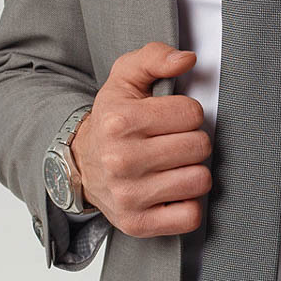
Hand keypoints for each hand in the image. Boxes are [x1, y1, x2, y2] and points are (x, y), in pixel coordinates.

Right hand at [69, 42, 211, 236]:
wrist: (81, 164)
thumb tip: (187, 60)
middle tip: (172, 143)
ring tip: (172, 166)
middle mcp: (121, 160)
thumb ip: (155, 57)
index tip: (169, 120)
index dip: (187, 114)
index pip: (192, 113)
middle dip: (192, 141)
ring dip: (192, 172)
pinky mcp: (137, 223)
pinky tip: (171, 192)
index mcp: (120, 121)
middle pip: (199, 146)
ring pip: (200, 180)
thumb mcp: (125, 79)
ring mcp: (129, 195)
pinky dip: (188, 205)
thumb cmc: (112, 120)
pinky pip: (190, 217)